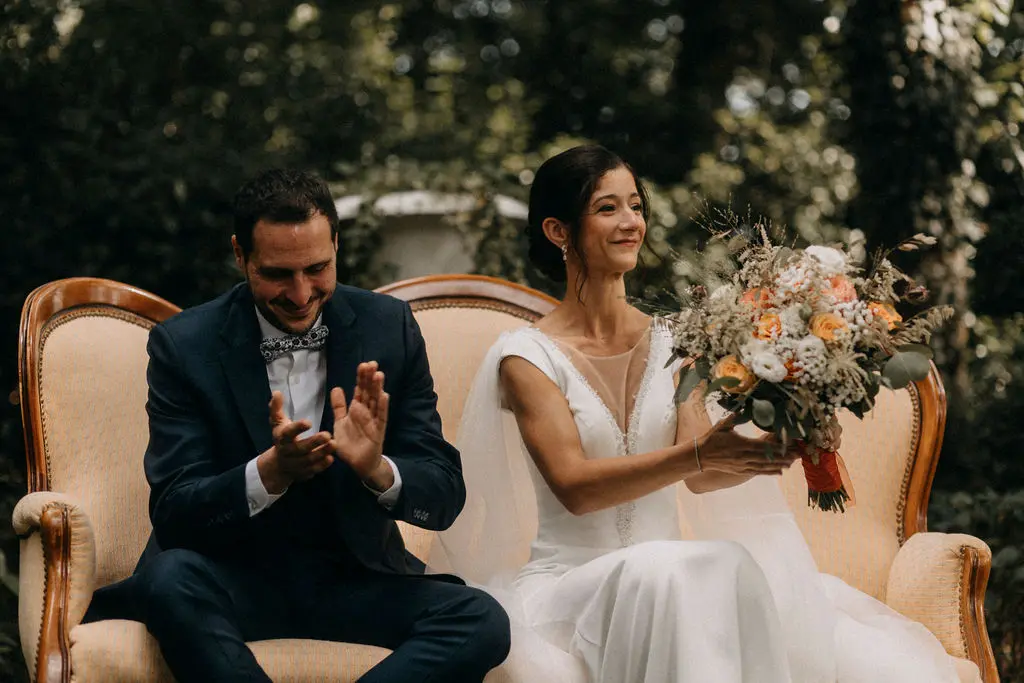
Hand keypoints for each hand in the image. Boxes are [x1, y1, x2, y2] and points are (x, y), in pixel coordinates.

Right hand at [258, 391, 334, 492]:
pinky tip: (331, 458)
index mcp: (282, 438)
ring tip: (334, 444)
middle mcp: (288, 452)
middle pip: (300, 448)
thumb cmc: (282, 438)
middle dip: (314, 442)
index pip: (288, 433)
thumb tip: (277, 392)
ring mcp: (295, 464)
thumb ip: (277, 408)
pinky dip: (321, 465)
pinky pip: (313, 470)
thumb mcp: (277, 423)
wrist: (278, 465)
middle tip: (327, 435)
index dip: (297, 428)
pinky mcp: (303, 473)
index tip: (308, 422)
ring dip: (321, 453)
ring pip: (308, 460)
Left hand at [330, 361, 389, 481]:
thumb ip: (339, 407)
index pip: (360, 390)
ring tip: (379, 374)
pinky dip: (383, 406)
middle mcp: (367, 412)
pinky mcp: (378, 430)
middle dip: (370, 378)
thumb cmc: (350, 443)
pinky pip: (381, 417)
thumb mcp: (340, 423)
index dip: (361, 378)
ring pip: (376, 401)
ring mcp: (374, 420)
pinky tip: (384, 395)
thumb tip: (337, 388)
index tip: (363, 365)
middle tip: (371, 364)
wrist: (358, 463)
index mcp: (357, 409)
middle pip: (369, 392)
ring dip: (378, 388)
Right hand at [695, 413, 798, 476]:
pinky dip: (769, 472)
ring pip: (765, 466)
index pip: (762, 446)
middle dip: (783, 457)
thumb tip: (741, 408)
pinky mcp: (741, 471)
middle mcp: (744, 456)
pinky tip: (779, 472)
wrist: (701, 456)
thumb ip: (733, 418)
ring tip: (791, 464)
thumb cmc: (712, 439)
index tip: (787, 446)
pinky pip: (758, 472)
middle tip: (796, 455)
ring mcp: (743, 465)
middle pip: (767, 457)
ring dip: (779, 465)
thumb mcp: (722, 425)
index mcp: (741, 444)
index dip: (776, 447)